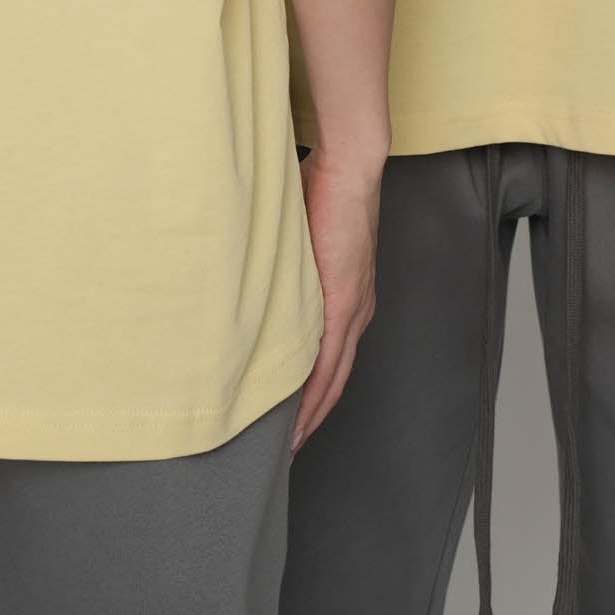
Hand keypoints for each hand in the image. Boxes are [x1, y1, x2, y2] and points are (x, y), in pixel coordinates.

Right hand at [291, 148, 382, 450]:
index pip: (334, 358)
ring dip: (311, 413)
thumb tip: (256, 278)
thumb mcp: (301, 238)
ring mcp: (355, 308)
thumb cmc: (322, 190)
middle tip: (288, 448)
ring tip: (288, 444)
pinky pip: (327, 361)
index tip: (296, 419)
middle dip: (313, 416)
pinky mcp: (345, 302)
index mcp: (350, 296)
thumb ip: (287, 265)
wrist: (349, 166)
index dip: (317, 393)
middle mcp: (358, 310)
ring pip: (333, 378)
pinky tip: (296, 417)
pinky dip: (312, 394)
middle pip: (336, 379)